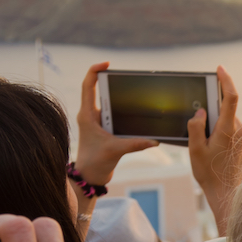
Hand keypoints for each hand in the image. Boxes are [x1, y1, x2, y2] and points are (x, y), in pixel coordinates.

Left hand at [76, 63, 158, 186]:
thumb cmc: (94, 163)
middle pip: (99, 90)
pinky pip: (115, 115)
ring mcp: (98, 121)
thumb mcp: (115, 150)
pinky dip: (125, 112)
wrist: (90, 177)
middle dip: (112, 82)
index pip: (87, 86)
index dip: (95, 71)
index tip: (107, 64)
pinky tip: (136, 113)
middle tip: (126, 77)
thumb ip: (136, 144)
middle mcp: (91, 115)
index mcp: (87, 115)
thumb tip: (155, 141)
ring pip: (109, 102)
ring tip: (134, 94)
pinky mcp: (105, 129)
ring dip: (120, 98)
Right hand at [187, 66, 241, 234]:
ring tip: (208, 148)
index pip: (230, 97)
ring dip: (216, 126)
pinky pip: (232, 129)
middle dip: (210, 114)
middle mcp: (240, 130)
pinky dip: (221, 133)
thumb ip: (196, 128)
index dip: (226, 80)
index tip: (219, 69)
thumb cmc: (210, 174)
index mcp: (228, 130)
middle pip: (225, 110)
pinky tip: (215, 150)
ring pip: (228, 121)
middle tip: (201, 133)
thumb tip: (200, 113)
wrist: (228, 194)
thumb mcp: (195, 150)